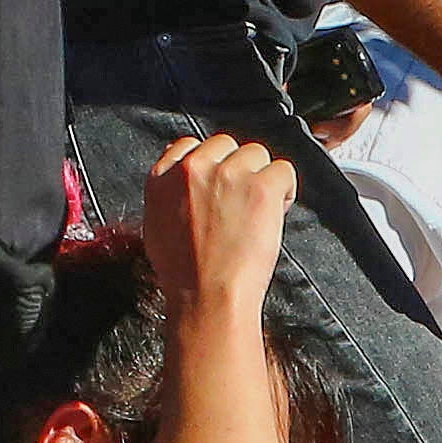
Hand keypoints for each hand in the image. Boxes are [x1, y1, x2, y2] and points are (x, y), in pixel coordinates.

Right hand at [138, 131, 293, 321]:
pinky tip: (276, 213)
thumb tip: (180, 182)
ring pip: (256, 154)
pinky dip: (285, 190)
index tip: (220, 182)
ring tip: (258, 212)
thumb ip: (168, 195)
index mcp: (163, 177)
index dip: (211, 163)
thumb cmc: (185, 274)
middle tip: (241, 202)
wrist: (207, 297)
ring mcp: (228, 174)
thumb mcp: (156, 227)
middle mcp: (194, 168)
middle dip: (237, 169)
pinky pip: (283, 170)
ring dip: (262, 179)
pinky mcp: (260, 187)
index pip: (189, 145)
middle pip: (227, 146)